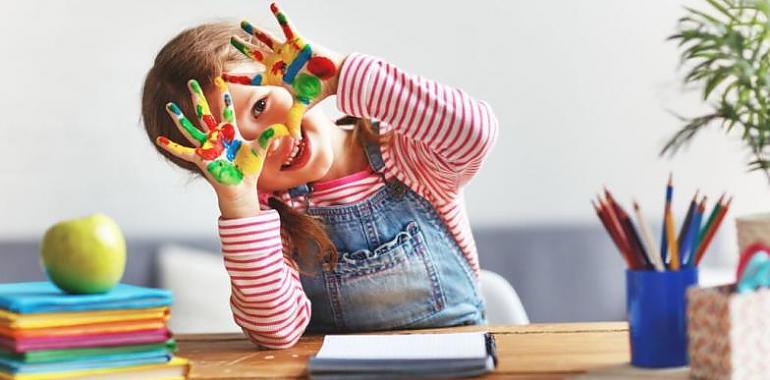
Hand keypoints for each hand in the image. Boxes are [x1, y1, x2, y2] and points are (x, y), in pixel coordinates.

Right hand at [156, 78, 288, 215]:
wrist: (242, 187)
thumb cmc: (249, 169)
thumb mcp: (261, 149)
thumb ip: (270, 137)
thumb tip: (286, 128)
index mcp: (230, 132)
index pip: (226, 110)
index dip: (224, 96)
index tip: (220, 80)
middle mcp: (216, 137)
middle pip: (205, 113)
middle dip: (198, 97)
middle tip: (191, 82)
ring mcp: (207, 147)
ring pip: (191, 128)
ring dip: (180, 118)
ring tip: (169, 106)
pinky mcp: (201, 159)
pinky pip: (184, 151)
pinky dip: (172, 146)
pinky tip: (160, 140)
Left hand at [226, 2, 343, 137]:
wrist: (335, 78)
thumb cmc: (318, 90)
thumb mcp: (302, 106)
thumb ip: (294, 120)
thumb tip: (293, 141)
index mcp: (275, 77)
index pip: (252, 78)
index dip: (237, 78)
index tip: (221, 77)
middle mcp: (278, 62)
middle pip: (255, 55)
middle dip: (243, 49)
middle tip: (231, 41)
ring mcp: (286, 50)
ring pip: (266, 39)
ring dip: (254, 31)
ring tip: (243, 24)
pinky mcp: (297, 40)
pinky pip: (287, 25)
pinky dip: (280, 15)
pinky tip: (273, 4)